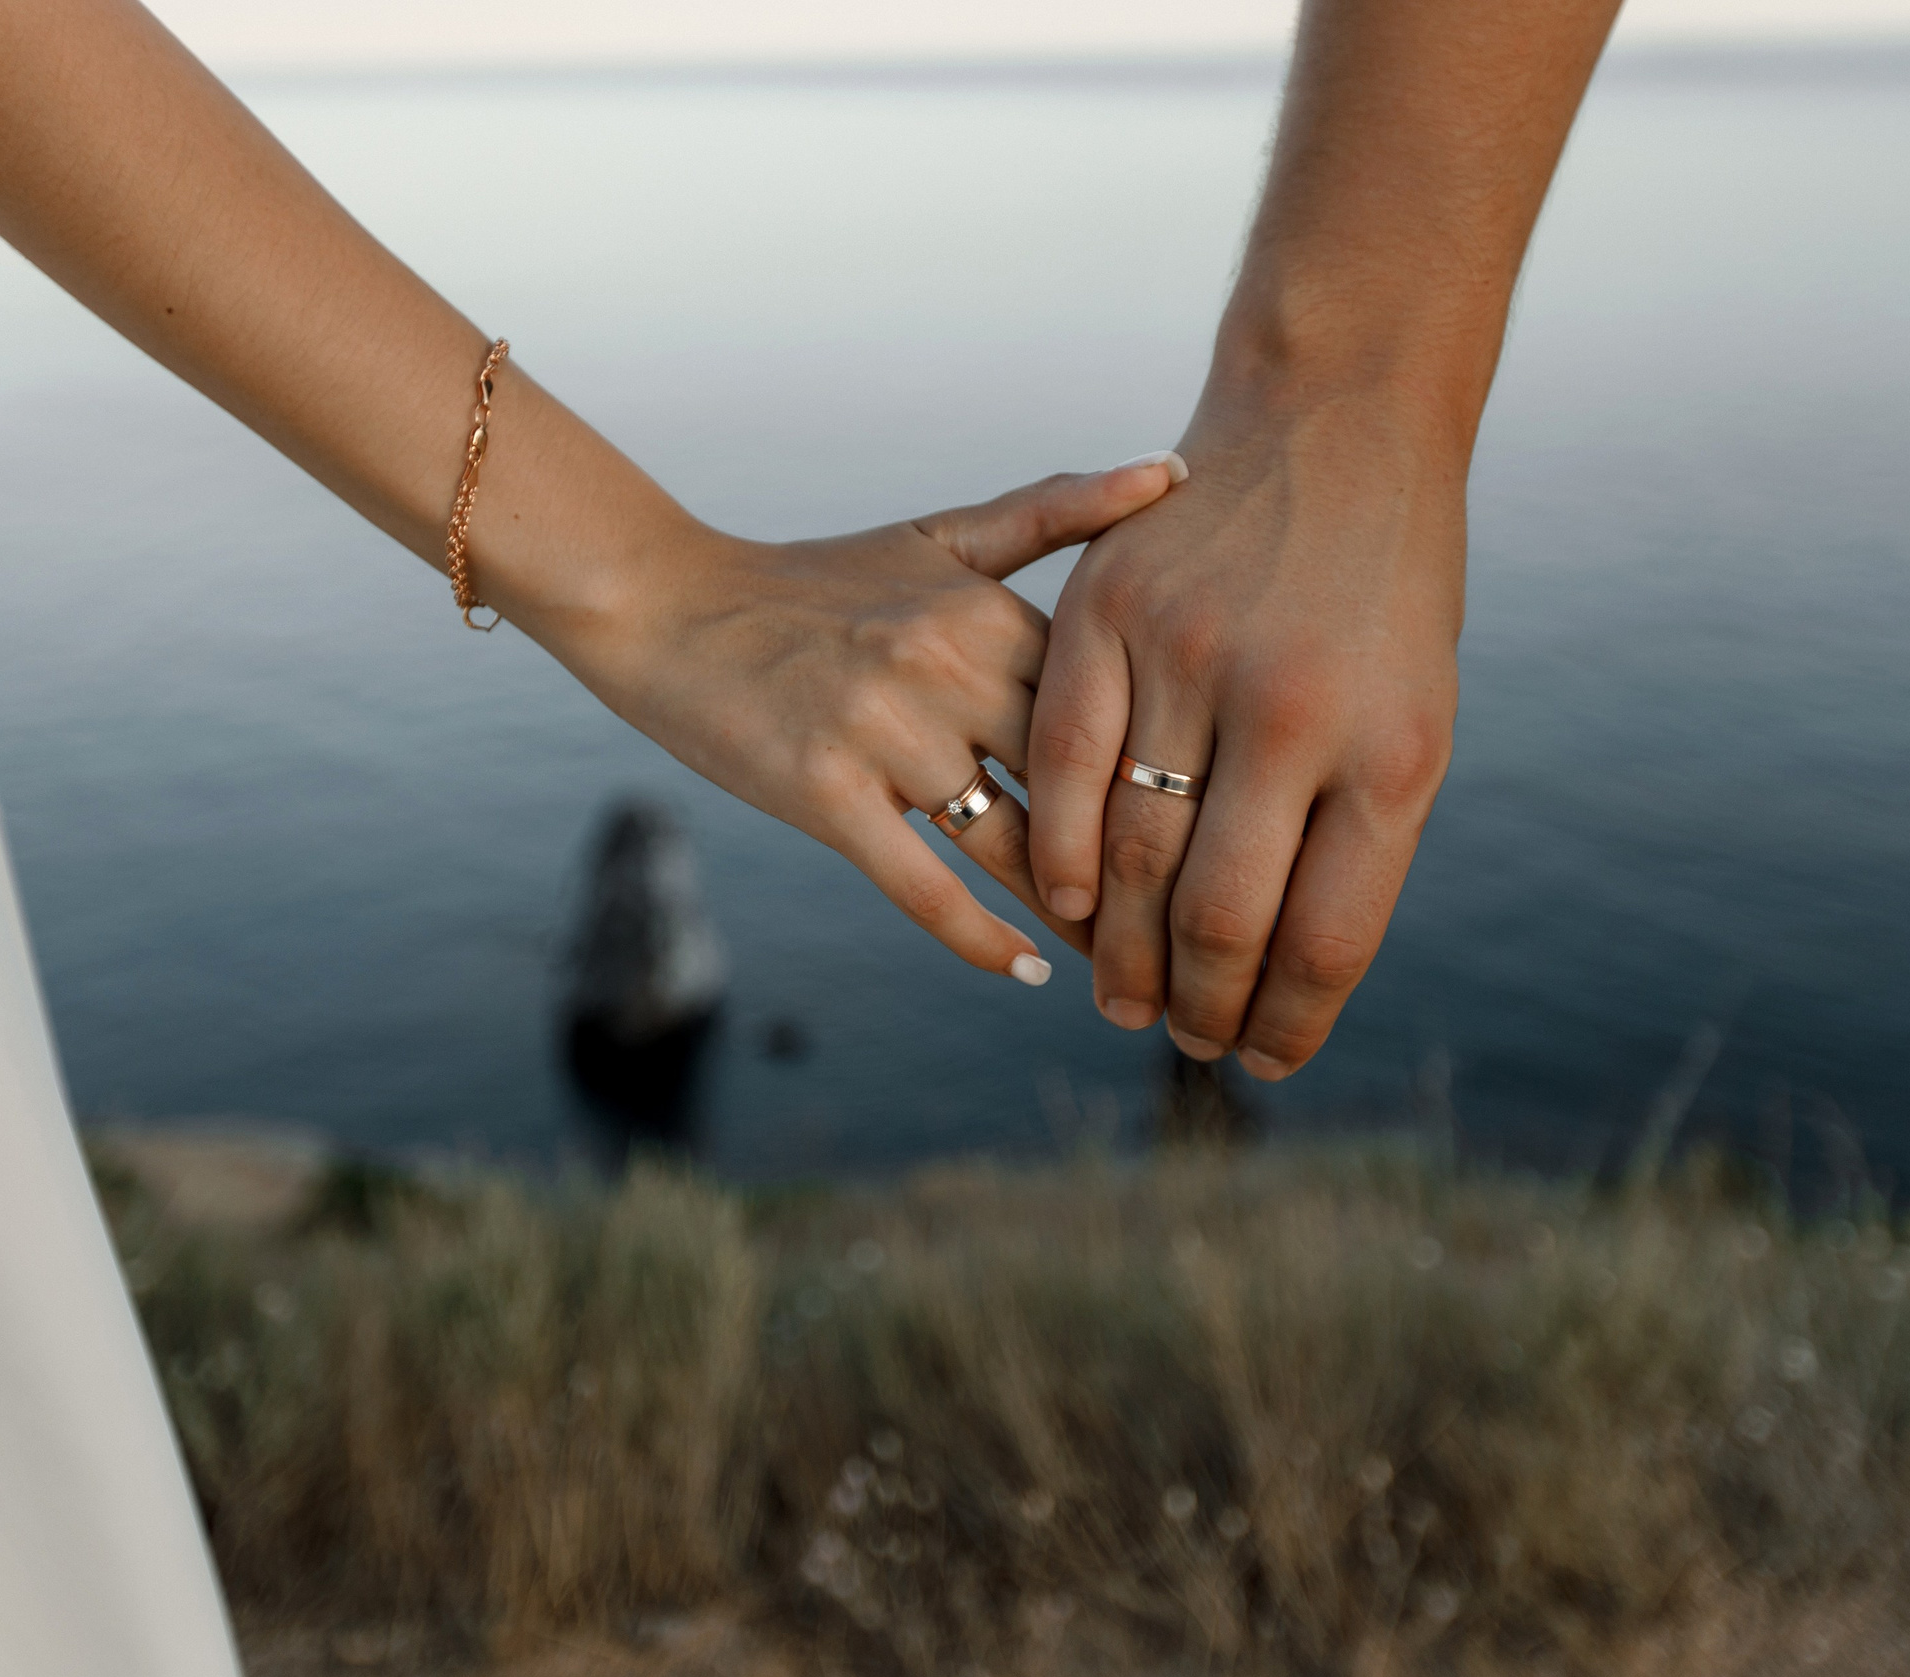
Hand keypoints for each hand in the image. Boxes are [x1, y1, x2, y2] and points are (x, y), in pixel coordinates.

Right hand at [521, 460, 1183, 980]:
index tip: (1242, 828)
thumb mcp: (940, 535)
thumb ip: (1058, 512)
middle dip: (1148, 862)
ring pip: (1013, 844)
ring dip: (1079, 918)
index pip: (1117, 710)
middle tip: (1209, 925)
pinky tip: (1026, 972)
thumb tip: (1181, 472)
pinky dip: (978, 936)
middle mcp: (945, 664)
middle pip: (1081, 785)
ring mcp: (883, 732)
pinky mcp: (823, 792)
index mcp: (988, 609)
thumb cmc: (817, 580)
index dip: (1181, 775)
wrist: (668, 604)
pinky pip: (921, 883)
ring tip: (1134, 973)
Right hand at [1027, 390, 1463, 1071]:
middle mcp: (1290, 707)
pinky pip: (1059, 769)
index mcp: (1389, 747)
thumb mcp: (1418, 700)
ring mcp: (1184, 656)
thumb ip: (1363, 829)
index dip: (1287, 1024)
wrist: (1338, 412)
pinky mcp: (1103, 612)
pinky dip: (1057, 860)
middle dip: (1197, 1003)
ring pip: (1129, 859)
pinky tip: (1066, 913)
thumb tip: (1301, 973)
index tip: (1264, 1058)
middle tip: (1183, 1038)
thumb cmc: (1390, 589)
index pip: (1325, 938)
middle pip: (1220, 915)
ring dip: (1120, 952)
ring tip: (1124, 997)